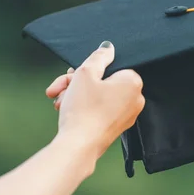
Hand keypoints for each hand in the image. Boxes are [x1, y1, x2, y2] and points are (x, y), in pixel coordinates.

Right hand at [45, 41, 144, 159]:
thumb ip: (98, 57)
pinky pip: (99, 109)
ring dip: (75, 94)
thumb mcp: (86, 74)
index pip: (110, 66)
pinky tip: (64, 109)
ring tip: (58, 100)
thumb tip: (108, 48)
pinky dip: (83, 107)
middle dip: (76, 83)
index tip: (72, 73)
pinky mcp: (114, 127)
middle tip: (59, 87)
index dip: (88, 69)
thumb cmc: (84, 110)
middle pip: (101, 81)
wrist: (78, 146)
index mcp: (133, 83)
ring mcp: (125, 115)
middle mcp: (134, 99)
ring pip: (97, 95)